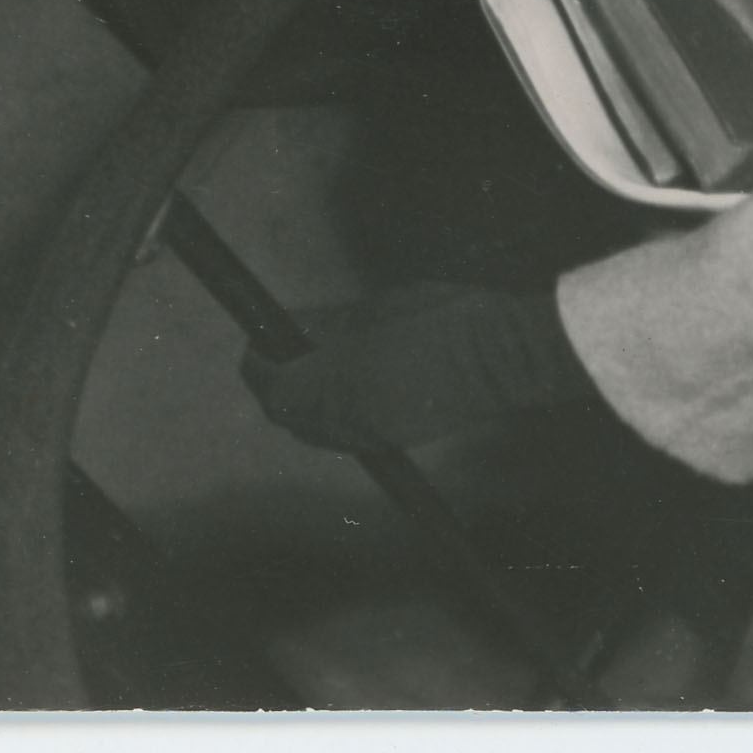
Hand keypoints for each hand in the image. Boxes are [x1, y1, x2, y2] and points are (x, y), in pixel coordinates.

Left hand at [241, 281, 588, 452]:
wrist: (494, 356)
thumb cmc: (435, 320)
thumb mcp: (371, 310)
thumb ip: (324, 324)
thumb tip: (290, 323)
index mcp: (330, 383)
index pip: (268, 382)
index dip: (258, 358)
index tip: (260, 334)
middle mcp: (341, 422)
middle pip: (285, 413)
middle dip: (277, 382)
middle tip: (283, 348)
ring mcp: (367, 438)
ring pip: (312, 429)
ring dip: (304, 401)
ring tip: (316, 365)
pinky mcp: (390, 442)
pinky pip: (344, 434)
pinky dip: (334, 413)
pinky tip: (352, 384)